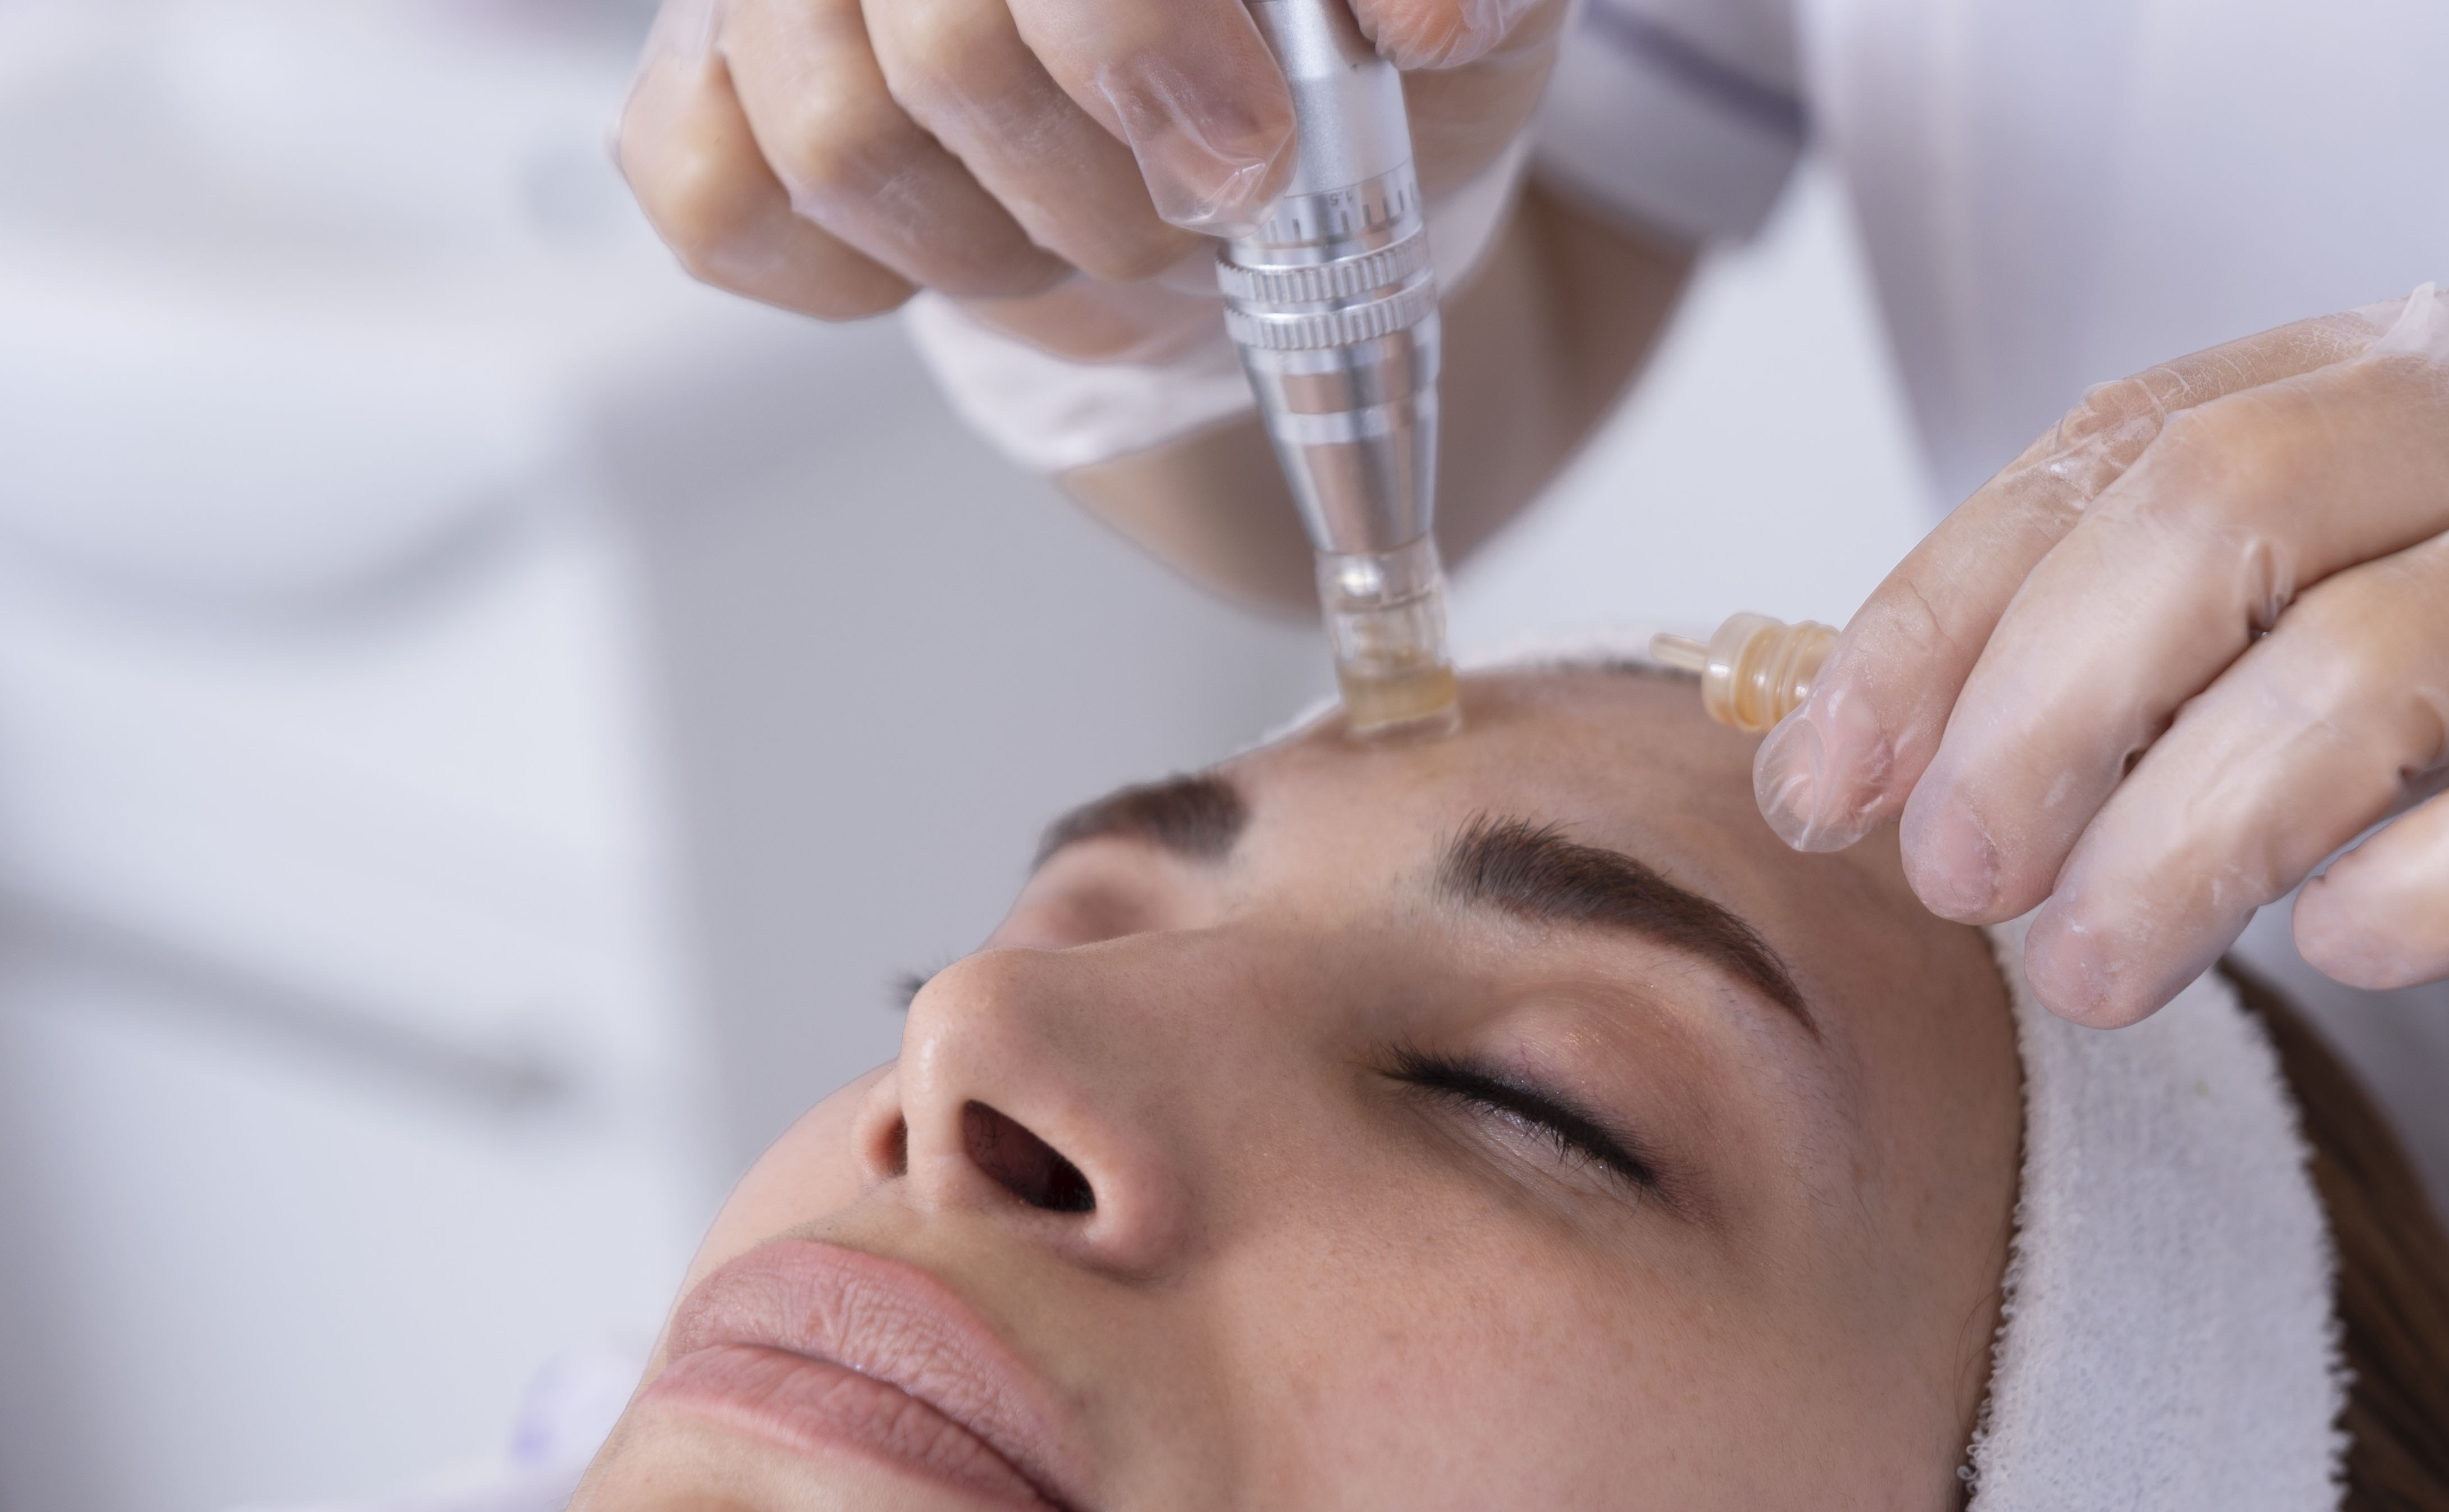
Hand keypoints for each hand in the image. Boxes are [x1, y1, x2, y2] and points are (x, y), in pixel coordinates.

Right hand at [617, 0, 1562, 355]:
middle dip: (1101, 184)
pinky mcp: (710, 93)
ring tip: (1102, 226)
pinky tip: (970, 236)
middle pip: (937, 46)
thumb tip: (1423, 14)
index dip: (1131, 43)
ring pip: (836, 143)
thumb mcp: (1466, 13)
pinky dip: (866, 277)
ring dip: (1009, 242)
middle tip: (1196, 206)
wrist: (1257, 155)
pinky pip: (718, 208)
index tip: (1248, 152)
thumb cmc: (1343, 48)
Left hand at [1756, 277, 2448, 1156]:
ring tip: (2091, 978)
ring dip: (2188, 834)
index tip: (1821, 786)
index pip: (2127, 446)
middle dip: (2038, 713)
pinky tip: (2341, 955)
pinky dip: (2446, 878)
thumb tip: (1928, 773)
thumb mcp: (2442, 604)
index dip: (1944, 617)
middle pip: (2226, 513)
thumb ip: (2225, 647)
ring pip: (2381, 657)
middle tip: (1954, 886)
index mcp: (2435, 364)